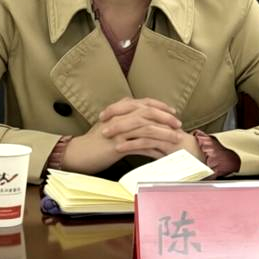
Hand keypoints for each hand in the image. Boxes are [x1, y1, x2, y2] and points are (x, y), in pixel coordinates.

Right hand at [61, 97, 184, 173]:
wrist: (80, 152)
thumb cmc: (95, 140)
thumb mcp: (109, 124)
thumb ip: (123, 117)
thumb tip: (139, 115)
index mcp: (119, 110)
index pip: (143, 103)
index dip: (159, 106)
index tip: (172, 110)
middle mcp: (120, 117)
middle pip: (147, 112)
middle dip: (165, 117)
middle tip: (178, 123)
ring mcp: (118, 131)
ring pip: (146, 128)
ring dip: (163, 133)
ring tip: (175, 139)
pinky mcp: (118, 145)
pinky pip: (140, 146)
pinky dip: (153, 150)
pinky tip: (163, 154)